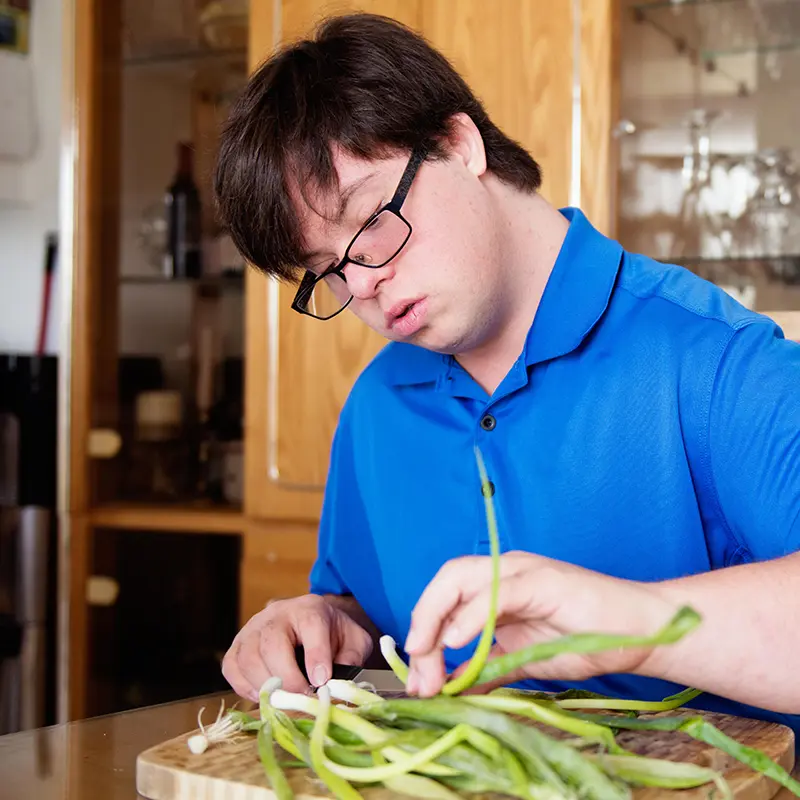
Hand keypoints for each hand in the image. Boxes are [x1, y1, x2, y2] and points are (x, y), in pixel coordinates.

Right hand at [221, 594, 372, 700]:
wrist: (311, 622)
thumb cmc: (332, 634)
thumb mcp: (353, 640)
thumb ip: (352, 659)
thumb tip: (338, 686)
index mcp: (310, 608)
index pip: (311, 625)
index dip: (316, 655)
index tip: (321, 681)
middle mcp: (277, 614)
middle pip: (272, 642)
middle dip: (287, 677)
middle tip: (301, 698)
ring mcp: (253, 628)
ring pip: (248, 657)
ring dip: (265, 685)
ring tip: (284, 700)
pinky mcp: (237, 645)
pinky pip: (232, 667)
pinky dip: (245, 686)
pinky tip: (264, 695)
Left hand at [404, 551, 676, 696]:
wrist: (641, 632)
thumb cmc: (588, 641)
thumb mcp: (525, 660)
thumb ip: (490, 669)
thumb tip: (454, 688)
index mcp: (496, 586)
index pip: (447, 597)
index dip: (424, 631)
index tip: (417, 676)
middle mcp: (504, 571)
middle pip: (446, 581)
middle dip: (421, 622)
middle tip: (415, 669)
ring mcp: (523, 571)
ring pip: (462, 579)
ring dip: (435, 618)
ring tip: (425, 654)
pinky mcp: (543, 580)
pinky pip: (496, 592)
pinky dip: (471, 616)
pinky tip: (456, 642)